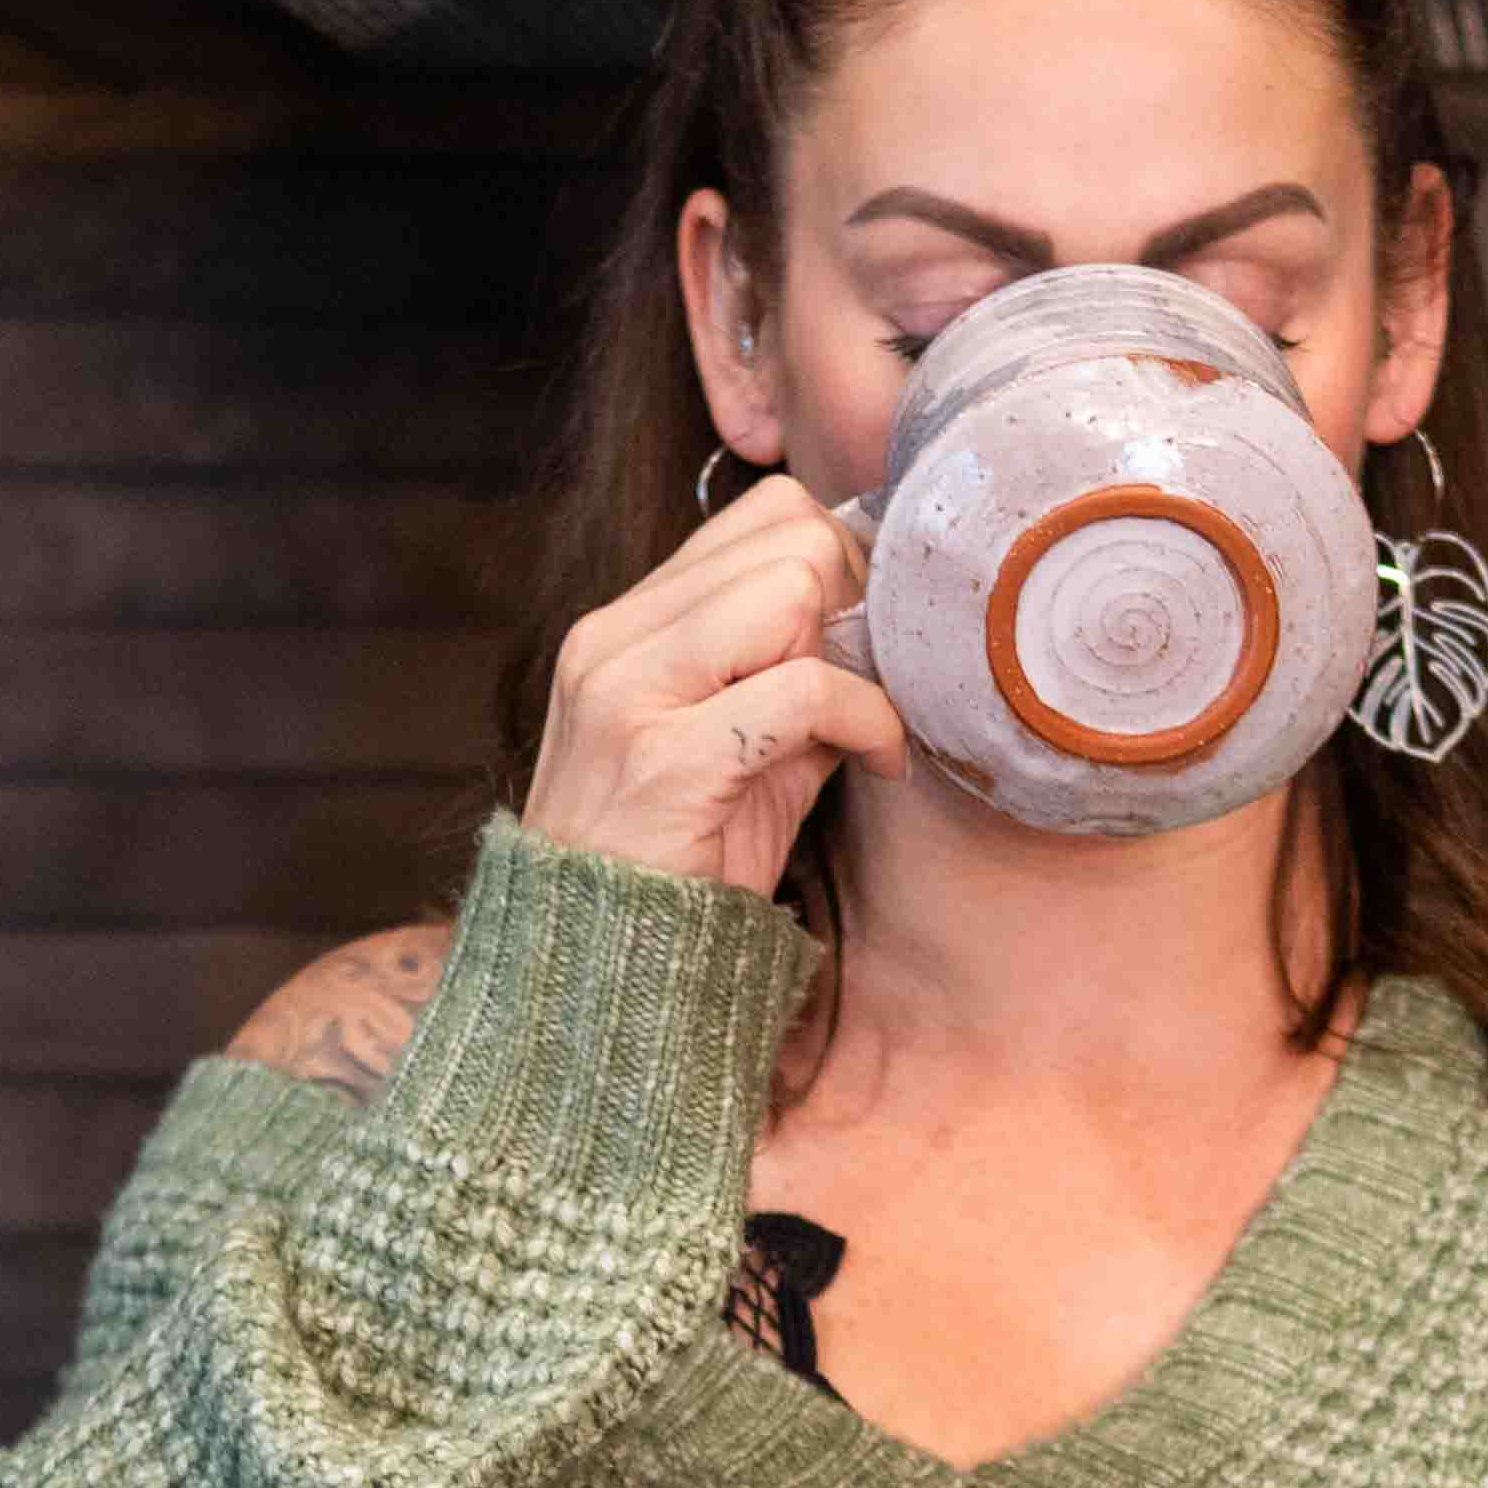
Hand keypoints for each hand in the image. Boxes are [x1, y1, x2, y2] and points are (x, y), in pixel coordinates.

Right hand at [519, 472, 903, 899]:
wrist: (601, 972)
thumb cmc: (679, 864)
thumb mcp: (738, 748)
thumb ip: (794, 674)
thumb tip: (886, 628)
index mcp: (624, 625)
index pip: (762, 515)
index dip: (839, 566)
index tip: (862, 644)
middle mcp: (613, 641)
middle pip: (788, 536)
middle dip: (858, 607)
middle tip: (873, 685)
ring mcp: (629, 694)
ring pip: (792, 588)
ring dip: (857, 659)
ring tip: (866, 728)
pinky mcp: (666, 758)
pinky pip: (804, 690)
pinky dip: (867, 722)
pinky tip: (877, 765)